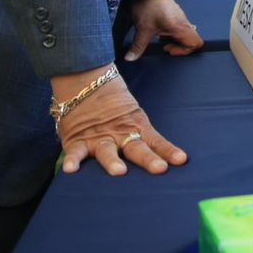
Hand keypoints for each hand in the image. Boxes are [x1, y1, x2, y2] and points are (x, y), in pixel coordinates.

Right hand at [56, 69, 186, 176]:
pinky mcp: (77, 140)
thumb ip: (141, 134)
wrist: (85, 81)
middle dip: (148, 159)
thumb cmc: (111, 102)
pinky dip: (72, 160)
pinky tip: (71, 169)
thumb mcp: (132, 114)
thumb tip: (165, 154)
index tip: (181, 160)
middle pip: (136, 148)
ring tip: (119, 171)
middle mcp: (119, 134)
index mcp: (135, 127)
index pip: (156, 141)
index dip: (168, 151)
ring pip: (107, 151)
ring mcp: (98, 138)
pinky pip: (74, 152)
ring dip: (113, 161)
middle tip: (159, 168)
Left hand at [124, 0, 202, 60]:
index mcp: (180, 27)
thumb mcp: (143, 28)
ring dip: (173, 40)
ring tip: (159, 38)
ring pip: (184, 34)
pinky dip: (170, 33)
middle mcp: (183, 22)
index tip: (168, 50)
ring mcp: (180, 17)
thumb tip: (131, 58)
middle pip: (191, 40)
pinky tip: (158, 31)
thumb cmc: (149, 5)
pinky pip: (179, 28)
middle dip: (178, 47)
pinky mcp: (175, 14)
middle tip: (163, 46)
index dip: (184, 51)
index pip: (196, 43)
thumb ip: (138, 46)